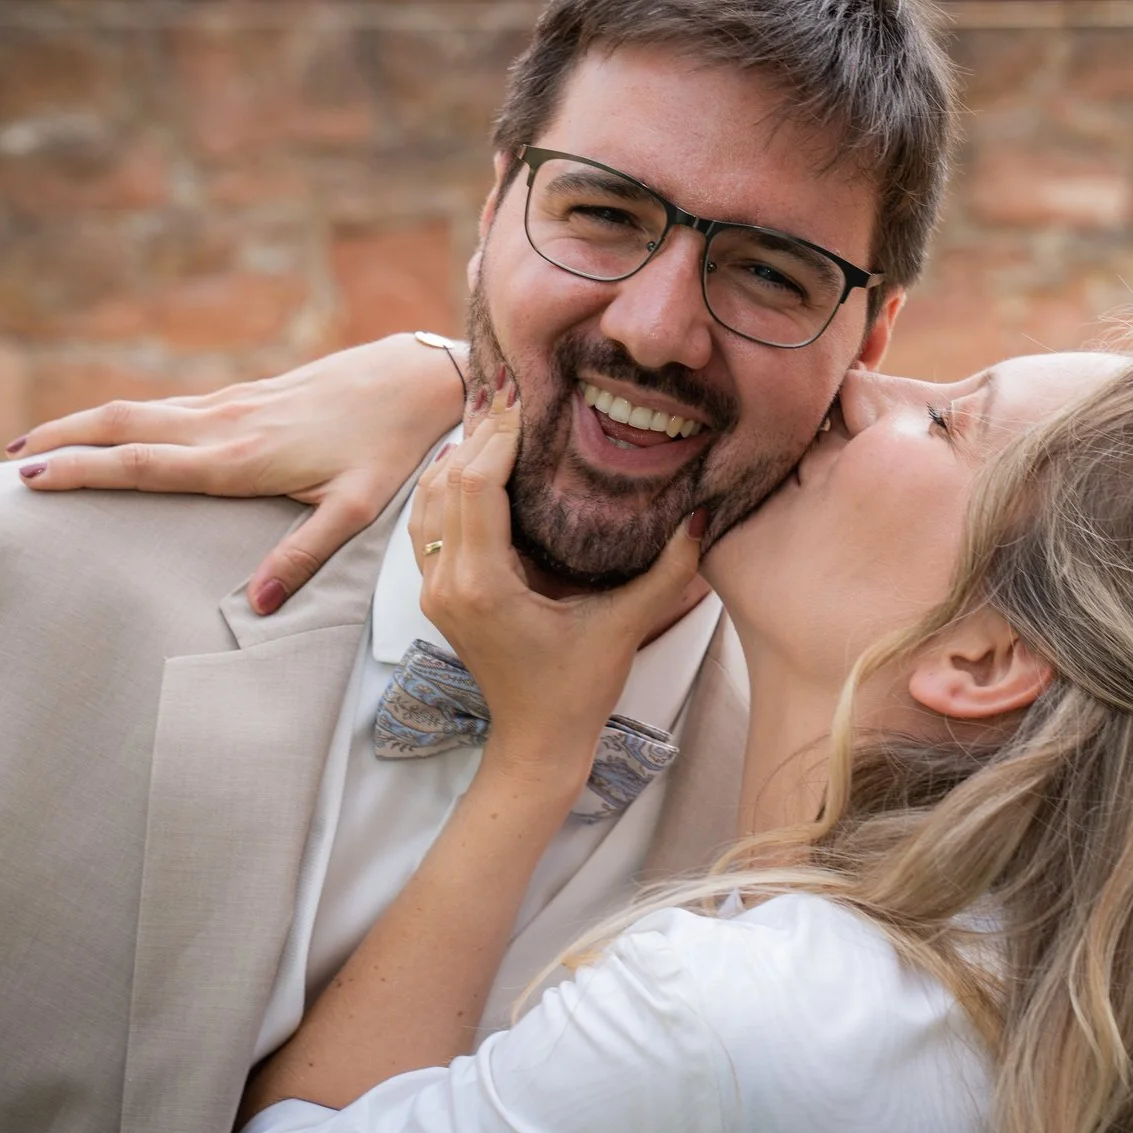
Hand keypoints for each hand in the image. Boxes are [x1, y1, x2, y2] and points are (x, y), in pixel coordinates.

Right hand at [10, 333, 468, 613]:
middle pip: (123, 426)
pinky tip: (110, 431)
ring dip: (84, 424)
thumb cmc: (388, 447)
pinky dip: (124, 419)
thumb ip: (306, 556)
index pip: (144, 464)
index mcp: (240, 458)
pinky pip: (167, 406)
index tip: (30, 476)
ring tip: (34, 445)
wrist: (413, 376)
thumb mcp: (356, 509)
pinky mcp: (243, 395)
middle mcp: (224, 425)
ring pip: (140, 409)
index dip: (84, 469)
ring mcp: (230, 404)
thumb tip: (262, 605)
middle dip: (61, 439)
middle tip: (3, 462)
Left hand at [408, 380, 702, 777]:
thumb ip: (668, 571)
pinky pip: (428, 523)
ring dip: (459, 455)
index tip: (529, 403)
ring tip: (496, 416)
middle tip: (514, 391)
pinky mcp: (437, 594)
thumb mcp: (626, 626)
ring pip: (428, 499)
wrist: (536, 742)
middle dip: (481, 433)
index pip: (476, 486)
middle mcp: (446, 583)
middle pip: (449, 482)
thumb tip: (704, 514)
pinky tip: (475, 462)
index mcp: (483, 585)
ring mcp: (434, 590)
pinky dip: (447, 485)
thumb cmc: (578, 690)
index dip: (499, 438)